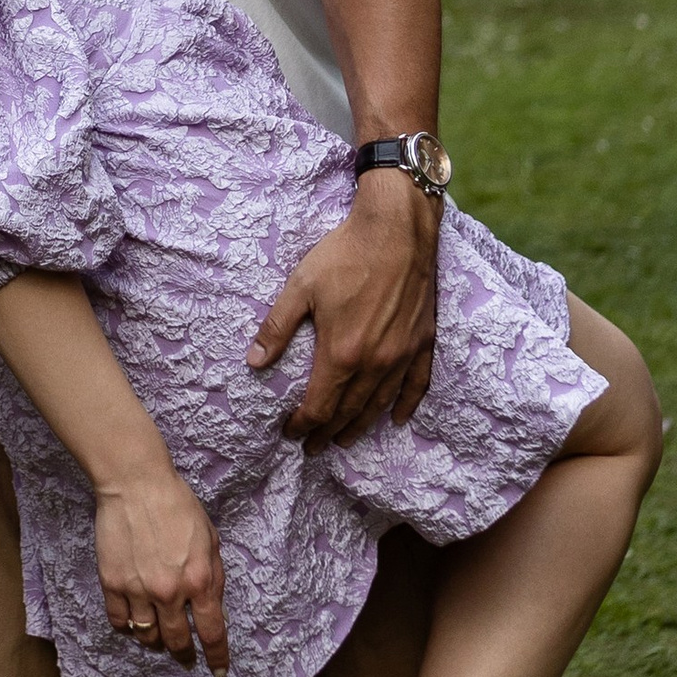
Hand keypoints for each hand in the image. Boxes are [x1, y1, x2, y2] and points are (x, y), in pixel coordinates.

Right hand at [92, 462, 229, 675]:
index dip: (217, 657)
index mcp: (199, 581)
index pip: (212, 633)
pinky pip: (119, 621)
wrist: (136, 484)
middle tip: (185, 656)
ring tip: (158, 635)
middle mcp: (169, 592)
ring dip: (155, 641)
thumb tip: (215, 610)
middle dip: (183, 654)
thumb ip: (214, 578)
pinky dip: (127, 627)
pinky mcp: (112, 583)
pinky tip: (133, 620)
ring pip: (147, 636)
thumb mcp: (210, 540)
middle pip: (177, 641)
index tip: (219, 673)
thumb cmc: (178, 506)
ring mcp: (138, 590)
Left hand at [249, 178, 439, 444]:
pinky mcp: (422, 342)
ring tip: (344, 440)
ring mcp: (402, 355)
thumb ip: (277, 328)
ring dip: (360, 426)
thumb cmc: (345, 254)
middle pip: (349, 412)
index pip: (319, 405)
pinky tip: (396, 419)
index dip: (303, 424)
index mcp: (342, 353)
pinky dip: (405, 406)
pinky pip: (417, 385)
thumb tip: (254, 362)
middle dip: (327, 432)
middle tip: (313, 447)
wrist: (397, 229)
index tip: (290, 432)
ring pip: (380, 404)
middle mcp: (375, 363)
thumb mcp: (301, 287)